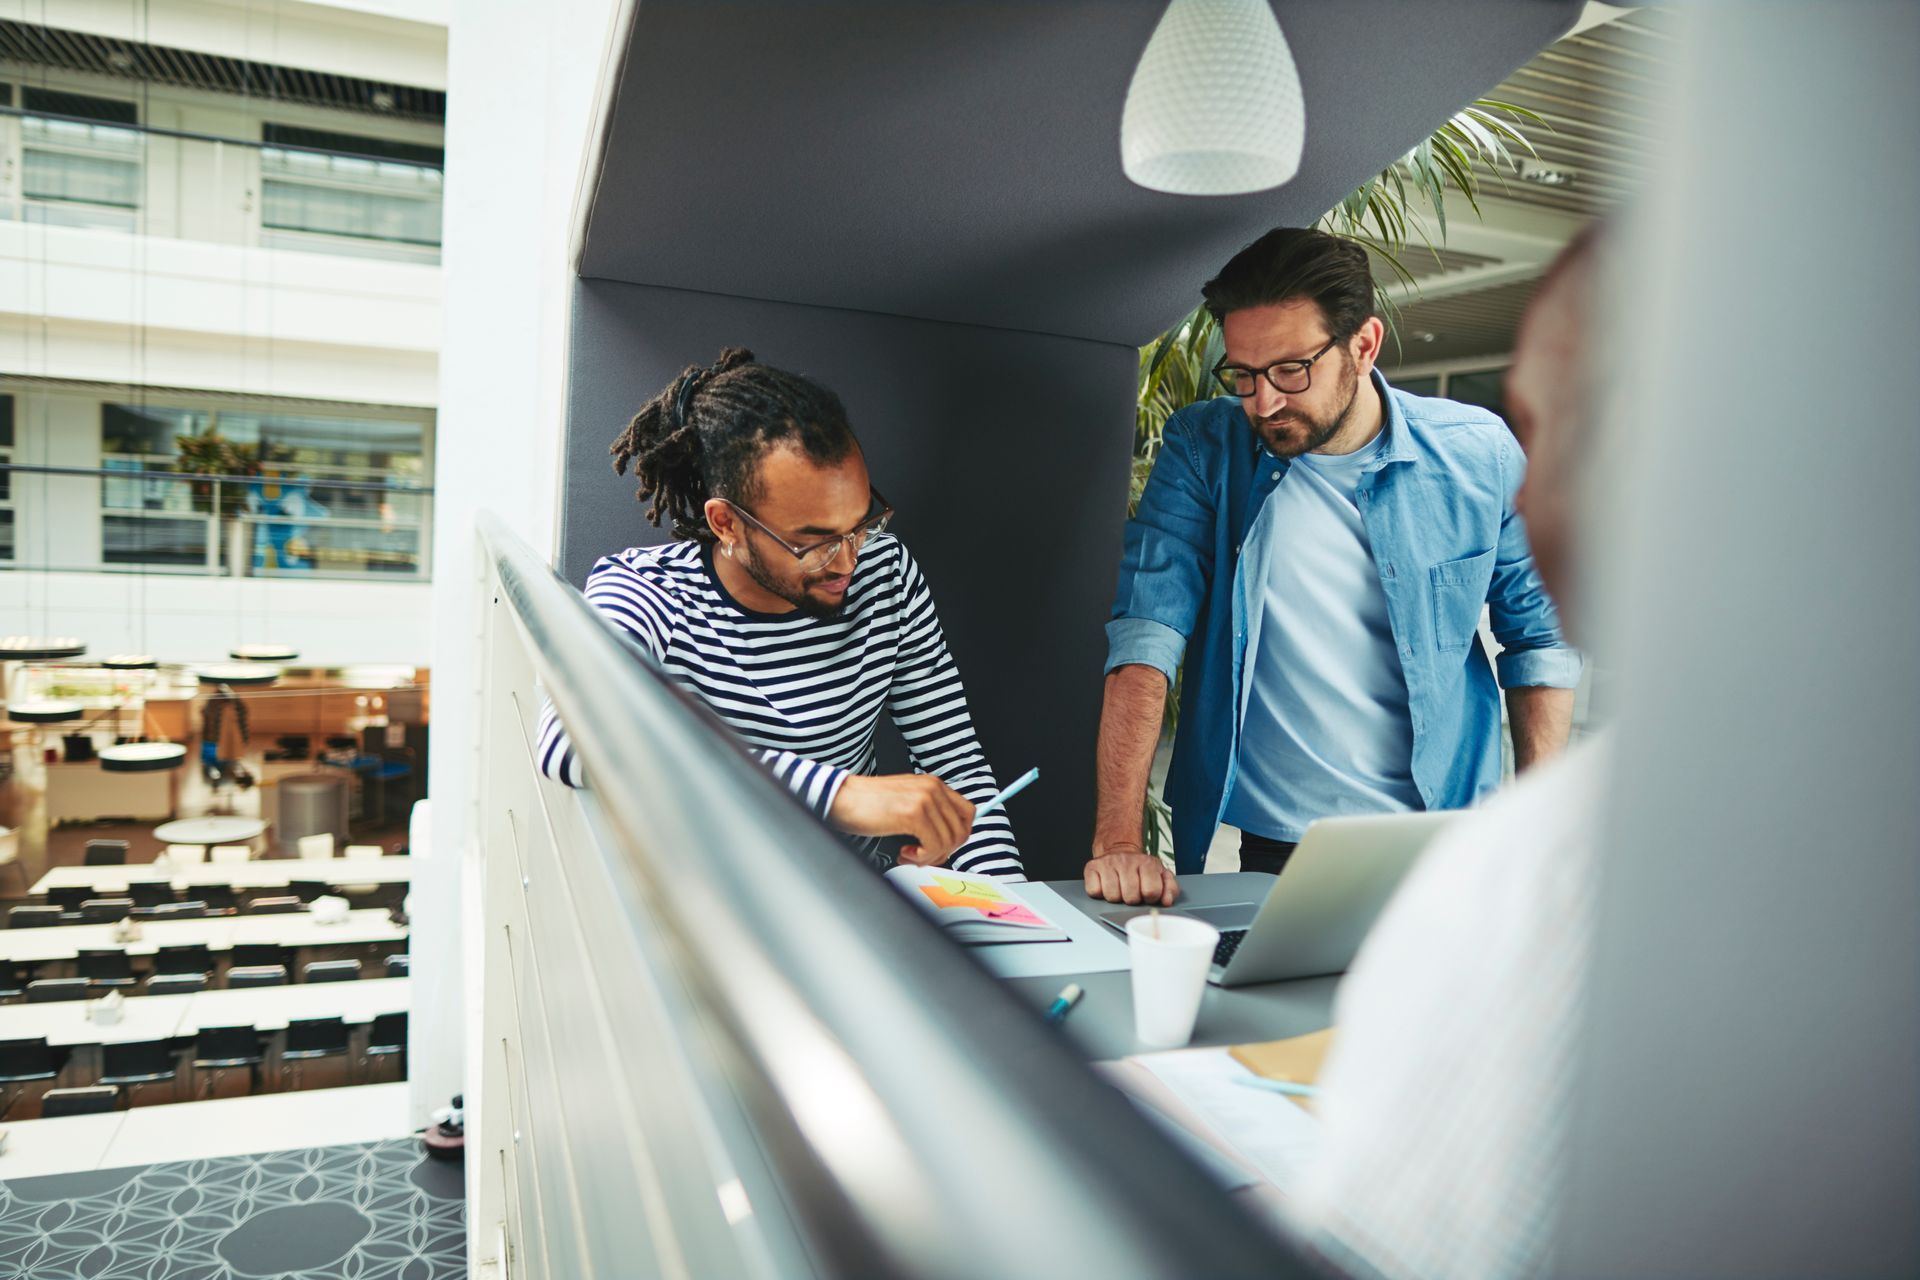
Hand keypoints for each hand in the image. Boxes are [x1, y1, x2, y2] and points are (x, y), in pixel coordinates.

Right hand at [829, 773, 976, 867]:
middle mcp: (933, 788)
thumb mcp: (906, 801)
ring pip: (949, 841)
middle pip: (961, 830)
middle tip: (923, 855)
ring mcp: (925, 800)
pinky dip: (921, 857)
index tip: (940, 847)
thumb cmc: (867, 804)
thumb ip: (929, 813)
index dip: (957, 836)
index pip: (967, 813)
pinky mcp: (914, 814)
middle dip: (945, 851)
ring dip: (929, 856)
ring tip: (908, 854)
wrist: (841, 799)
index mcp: (933, 784)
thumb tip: (948, 839)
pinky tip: (903, 852)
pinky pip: (934, 846)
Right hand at [1083, 847, 1178, 905]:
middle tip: (1132, 890)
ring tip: (1119, 888)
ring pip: (1112, 896)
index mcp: (1147, 863)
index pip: (1151, 892)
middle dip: (1132, 898)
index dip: (1150, 897)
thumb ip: (1170, 888)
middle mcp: (1127, 860)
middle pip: (1130, 897)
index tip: (1147, 892)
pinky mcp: (1091, 867)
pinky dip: (1099, 892)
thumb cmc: (1140, 868)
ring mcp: (1108, 863)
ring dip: (1116, 897)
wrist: (1119, 850)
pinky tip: (1105, 885)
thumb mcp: (1160, 875)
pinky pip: (1094, 891)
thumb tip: (1167, 901)